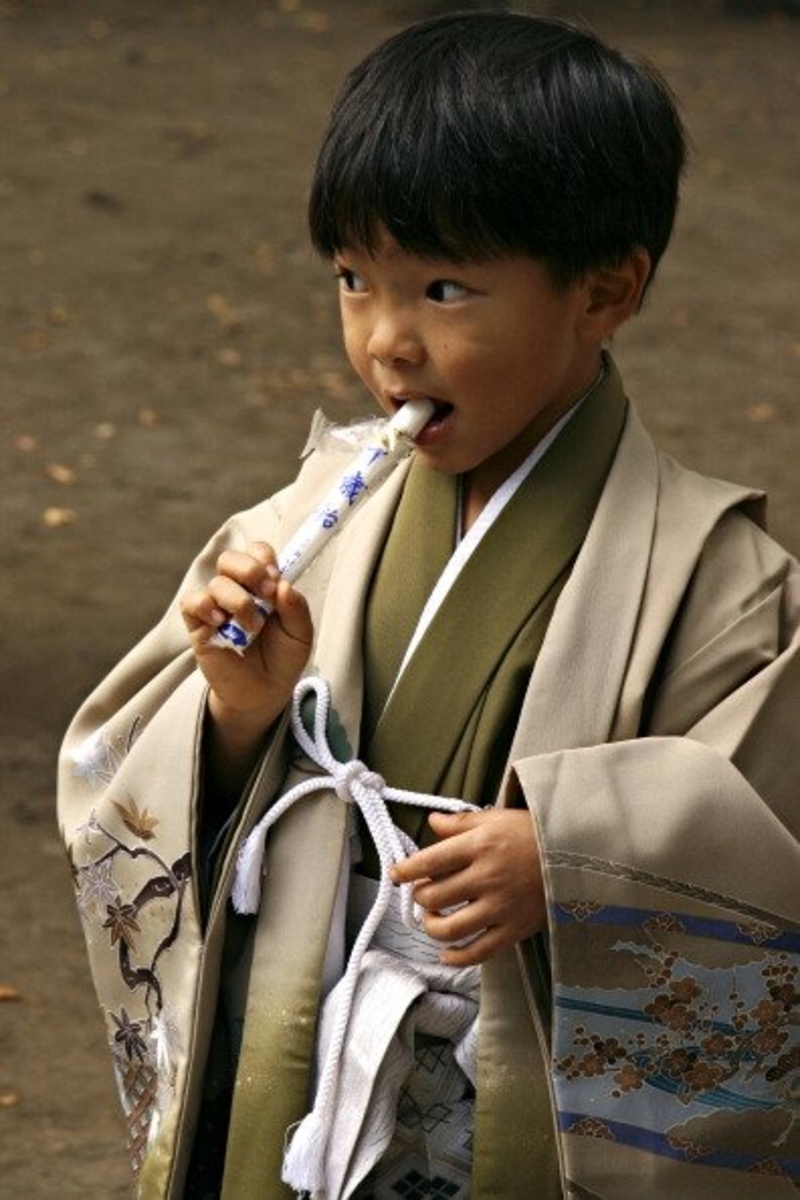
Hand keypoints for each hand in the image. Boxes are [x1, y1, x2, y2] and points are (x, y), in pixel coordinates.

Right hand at [180, 541, 312, 733]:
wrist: (265, 693)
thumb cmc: (283, 658)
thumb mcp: (300, 634)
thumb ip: (296, 608)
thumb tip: (283, 584)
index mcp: (262, 585)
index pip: (256, 552)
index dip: (264, 558)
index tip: (276, 579)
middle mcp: (237, 590)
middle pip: (230, 558)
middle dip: (250, 570)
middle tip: (266, 595)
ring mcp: (216, 606)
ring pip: (217, 583)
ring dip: (239, 602)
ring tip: (254, 627)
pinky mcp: (198, 625)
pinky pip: (191, 602)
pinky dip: (206, 607)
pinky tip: (222, 622)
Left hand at [391, 808, 545, 966]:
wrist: (578, 855)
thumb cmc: (534, 833)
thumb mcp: (497, 818)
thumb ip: (461, 822)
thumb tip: (432, 822)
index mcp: (479, 846)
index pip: (429, 862)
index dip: (406, 871)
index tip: (396, 874)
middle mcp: (486, 878)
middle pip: (434, 897)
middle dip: (420, 896)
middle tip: (422, 892)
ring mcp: (500, 907)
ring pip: (449, 928)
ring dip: (432, 926)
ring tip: (431, 918)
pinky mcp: (513, 930)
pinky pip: (478, 952)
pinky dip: (457, 957)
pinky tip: (446, 953)